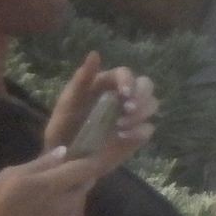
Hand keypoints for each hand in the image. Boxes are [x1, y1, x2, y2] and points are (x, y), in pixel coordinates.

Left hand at [42, 53, 157, 171]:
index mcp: (105, 84)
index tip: (124, 94)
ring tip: (121, 126)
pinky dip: (139, 131)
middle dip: (142, 96)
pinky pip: (149, 128)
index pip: (125, 73)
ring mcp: (131, 116)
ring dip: (142, 113)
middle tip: (129, 109)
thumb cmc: (63, 129)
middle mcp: (122, 97)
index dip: (129, 81)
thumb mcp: (67, 103)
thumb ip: (81, 80)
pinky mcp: (137, 134)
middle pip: (146, 85)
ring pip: (152, 104)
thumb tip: (95, 54)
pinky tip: (123, 137)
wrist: (65, 161)